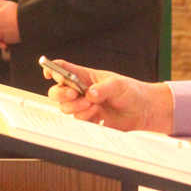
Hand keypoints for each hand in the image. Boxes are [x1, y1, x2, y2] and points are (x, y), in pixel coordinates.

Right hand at [46, 60, 172, 133]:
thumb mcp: (118, 85)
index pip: (64, 69)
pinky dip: (85, 118)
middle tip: (74, 93)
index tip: (48, 73)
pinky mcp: (88, 120)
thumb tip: (89, 94)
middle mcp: (81, 91)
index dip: (52, 69)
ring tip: (94, 106)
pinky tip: (98, 116)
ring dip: (77, 107)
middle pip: (57, 91)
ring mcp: (83, 106)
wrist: (141, 111)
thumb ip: (102, 89)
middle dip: (61, 93)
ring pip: (65, 108)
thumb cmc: (130, 92)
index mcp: (85, 77)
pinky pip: (77, 121)